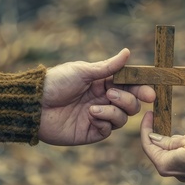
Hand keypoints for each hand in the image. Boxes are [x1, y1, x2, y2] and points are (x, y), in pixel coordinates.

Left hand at [39, 49, 155, 145]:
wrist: (34, 105)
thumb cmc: (56, 83)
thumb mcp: (83, 71)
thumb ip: (108, 67)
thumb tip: (127, 52)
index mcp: (104, 83)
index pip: (130, 86)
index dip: (142, 88)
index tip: (150, 91)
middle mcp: (104, 100)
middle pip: (131, 104)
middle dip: (128, 100)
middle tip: (112, 95)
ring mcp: (99, 117)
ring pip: (122, 118)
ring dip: (112, 111)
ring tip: (92, 108)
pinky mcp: (92, 132)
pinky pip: (108, 129)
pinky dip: (103, 121)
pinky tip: (90, 116)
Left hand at [140, 111, 184, 181]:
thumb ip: (169, 140)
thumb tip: (155, 138)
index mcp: (164, 163)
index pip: (148, 144)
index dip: (146, 127)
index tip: (149, 114)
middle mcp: (169, 170)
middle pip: (157, 149)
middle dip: (157, 132)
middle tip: (159, 116)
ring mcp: (179, 171)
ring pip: (168, 152)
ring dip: (169, 139)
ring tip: (173, 125)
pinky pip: (178, 156)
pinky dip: (177, 146)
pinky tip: (184, 138)